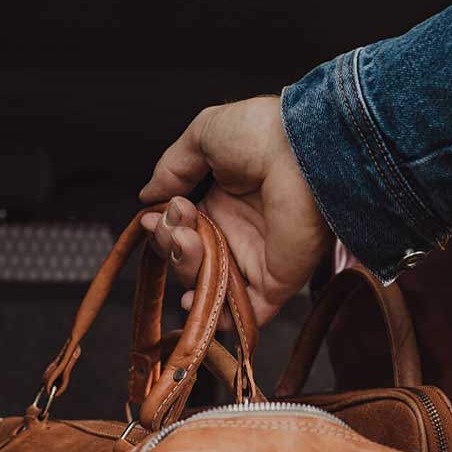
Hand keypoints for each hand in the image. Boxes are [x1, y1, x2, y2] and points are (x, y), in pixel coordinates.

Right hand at [139, 96, 330, 324]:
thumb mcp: (205, 136)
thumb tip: (148, 196)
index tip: (156, 215)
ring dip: (186, 269)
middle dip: (171, 245)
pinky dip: (219, 317)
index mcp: (223, 199)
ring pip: (208, 285)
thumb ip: (172, 167)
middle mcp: (238, 231)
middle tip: (179, 222)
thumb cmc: (261, 134)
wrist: (302, 151)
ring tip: (188, 239)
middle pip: (190, 259)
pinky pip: (246, 314)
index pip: (182, 228)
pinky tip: (194, 299)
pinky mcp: (276, 281)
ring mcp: (257, 258)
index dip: (163, 227)